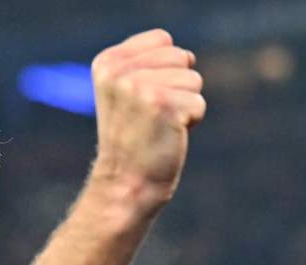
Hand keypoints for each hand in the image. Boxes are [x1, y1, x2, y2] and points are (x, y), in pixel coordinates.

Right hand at [88, 29, 205, 210]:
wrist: (125, 184)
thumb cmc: (132, 138)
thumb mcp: (125, 91)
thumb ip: (148, 63)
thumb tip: (189, 55)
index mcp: (106, 62)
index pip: (162, 40)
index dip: (163, 70)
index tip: (142, 100)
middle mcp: (120, 72)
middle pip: (180, 57)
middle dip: (177, 87)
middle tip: (152, 117)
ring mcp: (140, 87)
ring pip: (193, 80)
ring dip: (184, 105)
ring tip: (159, 126)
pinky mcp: (163, 105)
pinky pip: (199, 103)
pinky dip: (191, 122)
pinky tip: (168, 136)